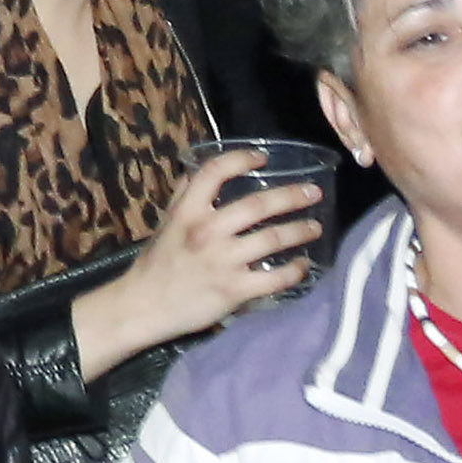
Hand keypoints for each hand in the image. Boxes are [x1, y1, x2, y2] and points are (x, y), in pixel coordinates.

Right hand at [118, 147, 325, 341]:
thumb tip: (200, 172)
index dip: (241, 160)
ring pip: (271, 239)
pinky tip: (303, 266)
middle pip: (256, 205)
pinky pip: (274, 278)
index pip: (214, 172)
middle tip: (313, 192)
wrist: (146, 305)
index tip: (263, 157)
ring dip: (299, 231)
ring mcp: (222, 261)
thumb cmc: (158, 262)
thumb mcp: (166, 222)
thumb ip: (183, 196)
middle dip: (291, 196)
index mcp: (187, 212)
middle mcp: (206, 231)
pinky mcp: (234, 290)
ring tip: (315, 227)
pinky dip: (294, 271)